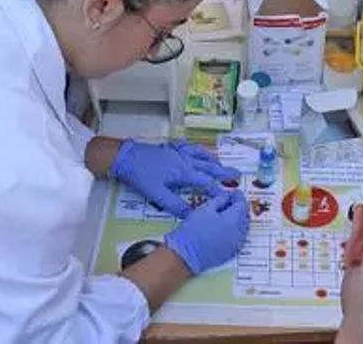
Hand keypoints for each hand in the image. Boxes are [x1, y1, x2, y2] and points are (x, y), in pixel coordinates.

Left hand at [110, 140, 238, 217]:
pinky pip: (189, 147)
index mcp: (184, 171)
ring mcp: (178, 152)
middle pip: (208, 166)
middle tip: (237, 174)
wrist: (126, 157)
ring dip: (212, 160)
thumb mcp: (158, 194)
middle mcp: (185, 159)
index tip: (228, 196)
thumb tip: (193, 214)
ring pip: (200, 154)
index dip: (218, 190)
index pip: (206, 182)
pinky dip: (197, 149)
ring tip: (220, 164)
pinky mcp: (169, 148)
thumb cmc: (142, 176)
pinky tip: (196, 150)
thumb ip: (176, 205)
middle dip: (223, 171)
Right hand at [163, 191, 249, 274]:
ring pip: (243, 227)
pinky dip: (236, 230)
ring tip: (227, 214)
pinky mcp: (231, 253)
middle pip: (245, 216)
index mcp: (234, 220)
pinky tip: (225, 228)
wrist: (186, 255)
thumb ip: (220, 200)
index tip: (233, 193)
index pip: (242, 204)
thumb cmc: (193, 230)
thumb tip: (227, 197)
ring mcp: (236, 244)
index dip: (238, 196)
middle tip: (230, 201)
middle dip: (239, 207)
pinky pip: (239, 238)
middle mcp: (239, 233)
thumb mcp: (205, 208)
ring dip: (238, 219)